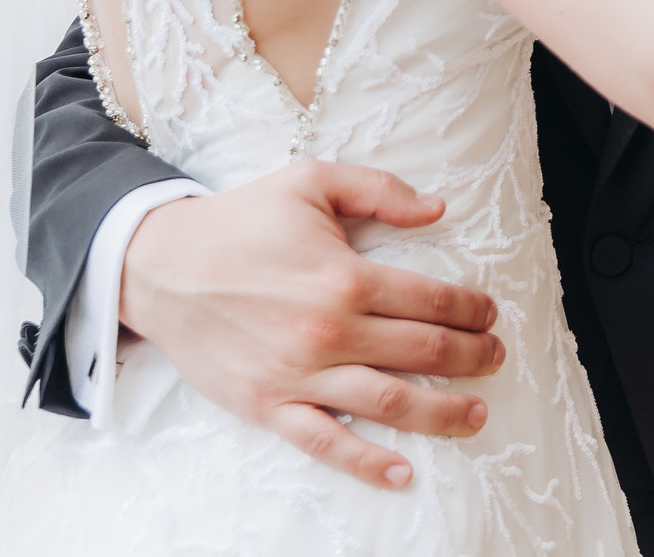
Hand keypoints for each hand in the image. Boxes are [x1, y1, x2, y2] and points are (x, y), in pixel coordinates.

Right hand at [120, 160, 505, 488]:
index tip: (490, 314)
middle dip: (473, 358)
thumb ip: (380, 190)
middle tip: (495, 358)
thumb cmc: (241, 221)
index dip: (473, 310)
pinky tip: (402, 473)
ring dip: (441, 412)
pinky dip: (366, 463)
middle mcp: (329, 331)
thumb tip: (439, 208)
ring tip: (475, 415)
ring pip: (389, 403)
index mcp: (346, 276)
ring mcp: (298, 374)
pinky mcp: (267, 405)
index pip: (433, 301)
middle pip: (424, 353)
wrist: (159, 265)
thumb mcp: (311, 181)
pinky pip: (325, 442)